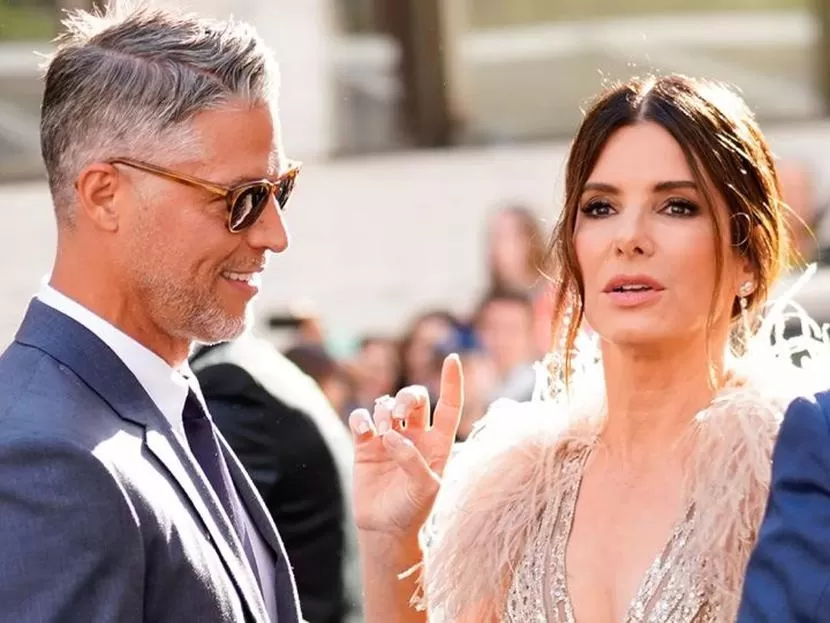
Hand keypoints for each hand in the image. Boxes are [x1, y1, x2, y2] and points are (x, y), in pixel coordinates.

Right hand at [349, 354, 463, 537]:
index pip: (449, 405)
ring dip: (384, 411)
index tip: (451, 359)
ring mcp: (389, 438)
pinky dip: (361, 418)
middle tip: (398, 412)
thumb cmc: (413, 510)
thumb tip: (392, 436)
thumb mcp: (425, 489)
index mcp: (438, 443)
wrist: (385, 529)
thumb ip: (413, 461)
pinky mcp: (365, 445)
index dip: (451, 382)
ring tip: (382, 432)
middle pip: (414, 398)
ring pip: (386, 405)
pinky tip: (364, 430)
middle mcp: (415, 436)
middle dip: (406, 397)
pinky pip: (361, 418)